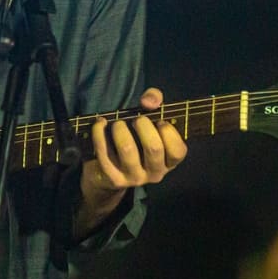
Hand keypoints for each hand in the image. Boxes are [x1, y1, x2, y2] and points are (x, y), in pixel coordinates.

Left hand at [79, 87, 186, 213]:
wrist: (106, 171)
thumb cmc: (134, 137)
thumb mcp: (149, 117)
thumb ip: (154, 99)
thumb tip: (148, 102)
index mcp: (168, 162)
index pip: (178, 151)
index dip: (169, 132)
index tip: (160, 121)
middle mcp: (155, 173)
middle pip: (153, 148)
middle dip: (143, 126)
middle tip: (137, 120)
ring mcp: (134, 178)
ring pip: (128, 150)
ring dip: (120, 129)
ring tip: (118, 123)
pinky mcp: (114, 179)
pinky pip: (105, 154)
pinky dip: (99, 134)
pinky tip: (100, 123)